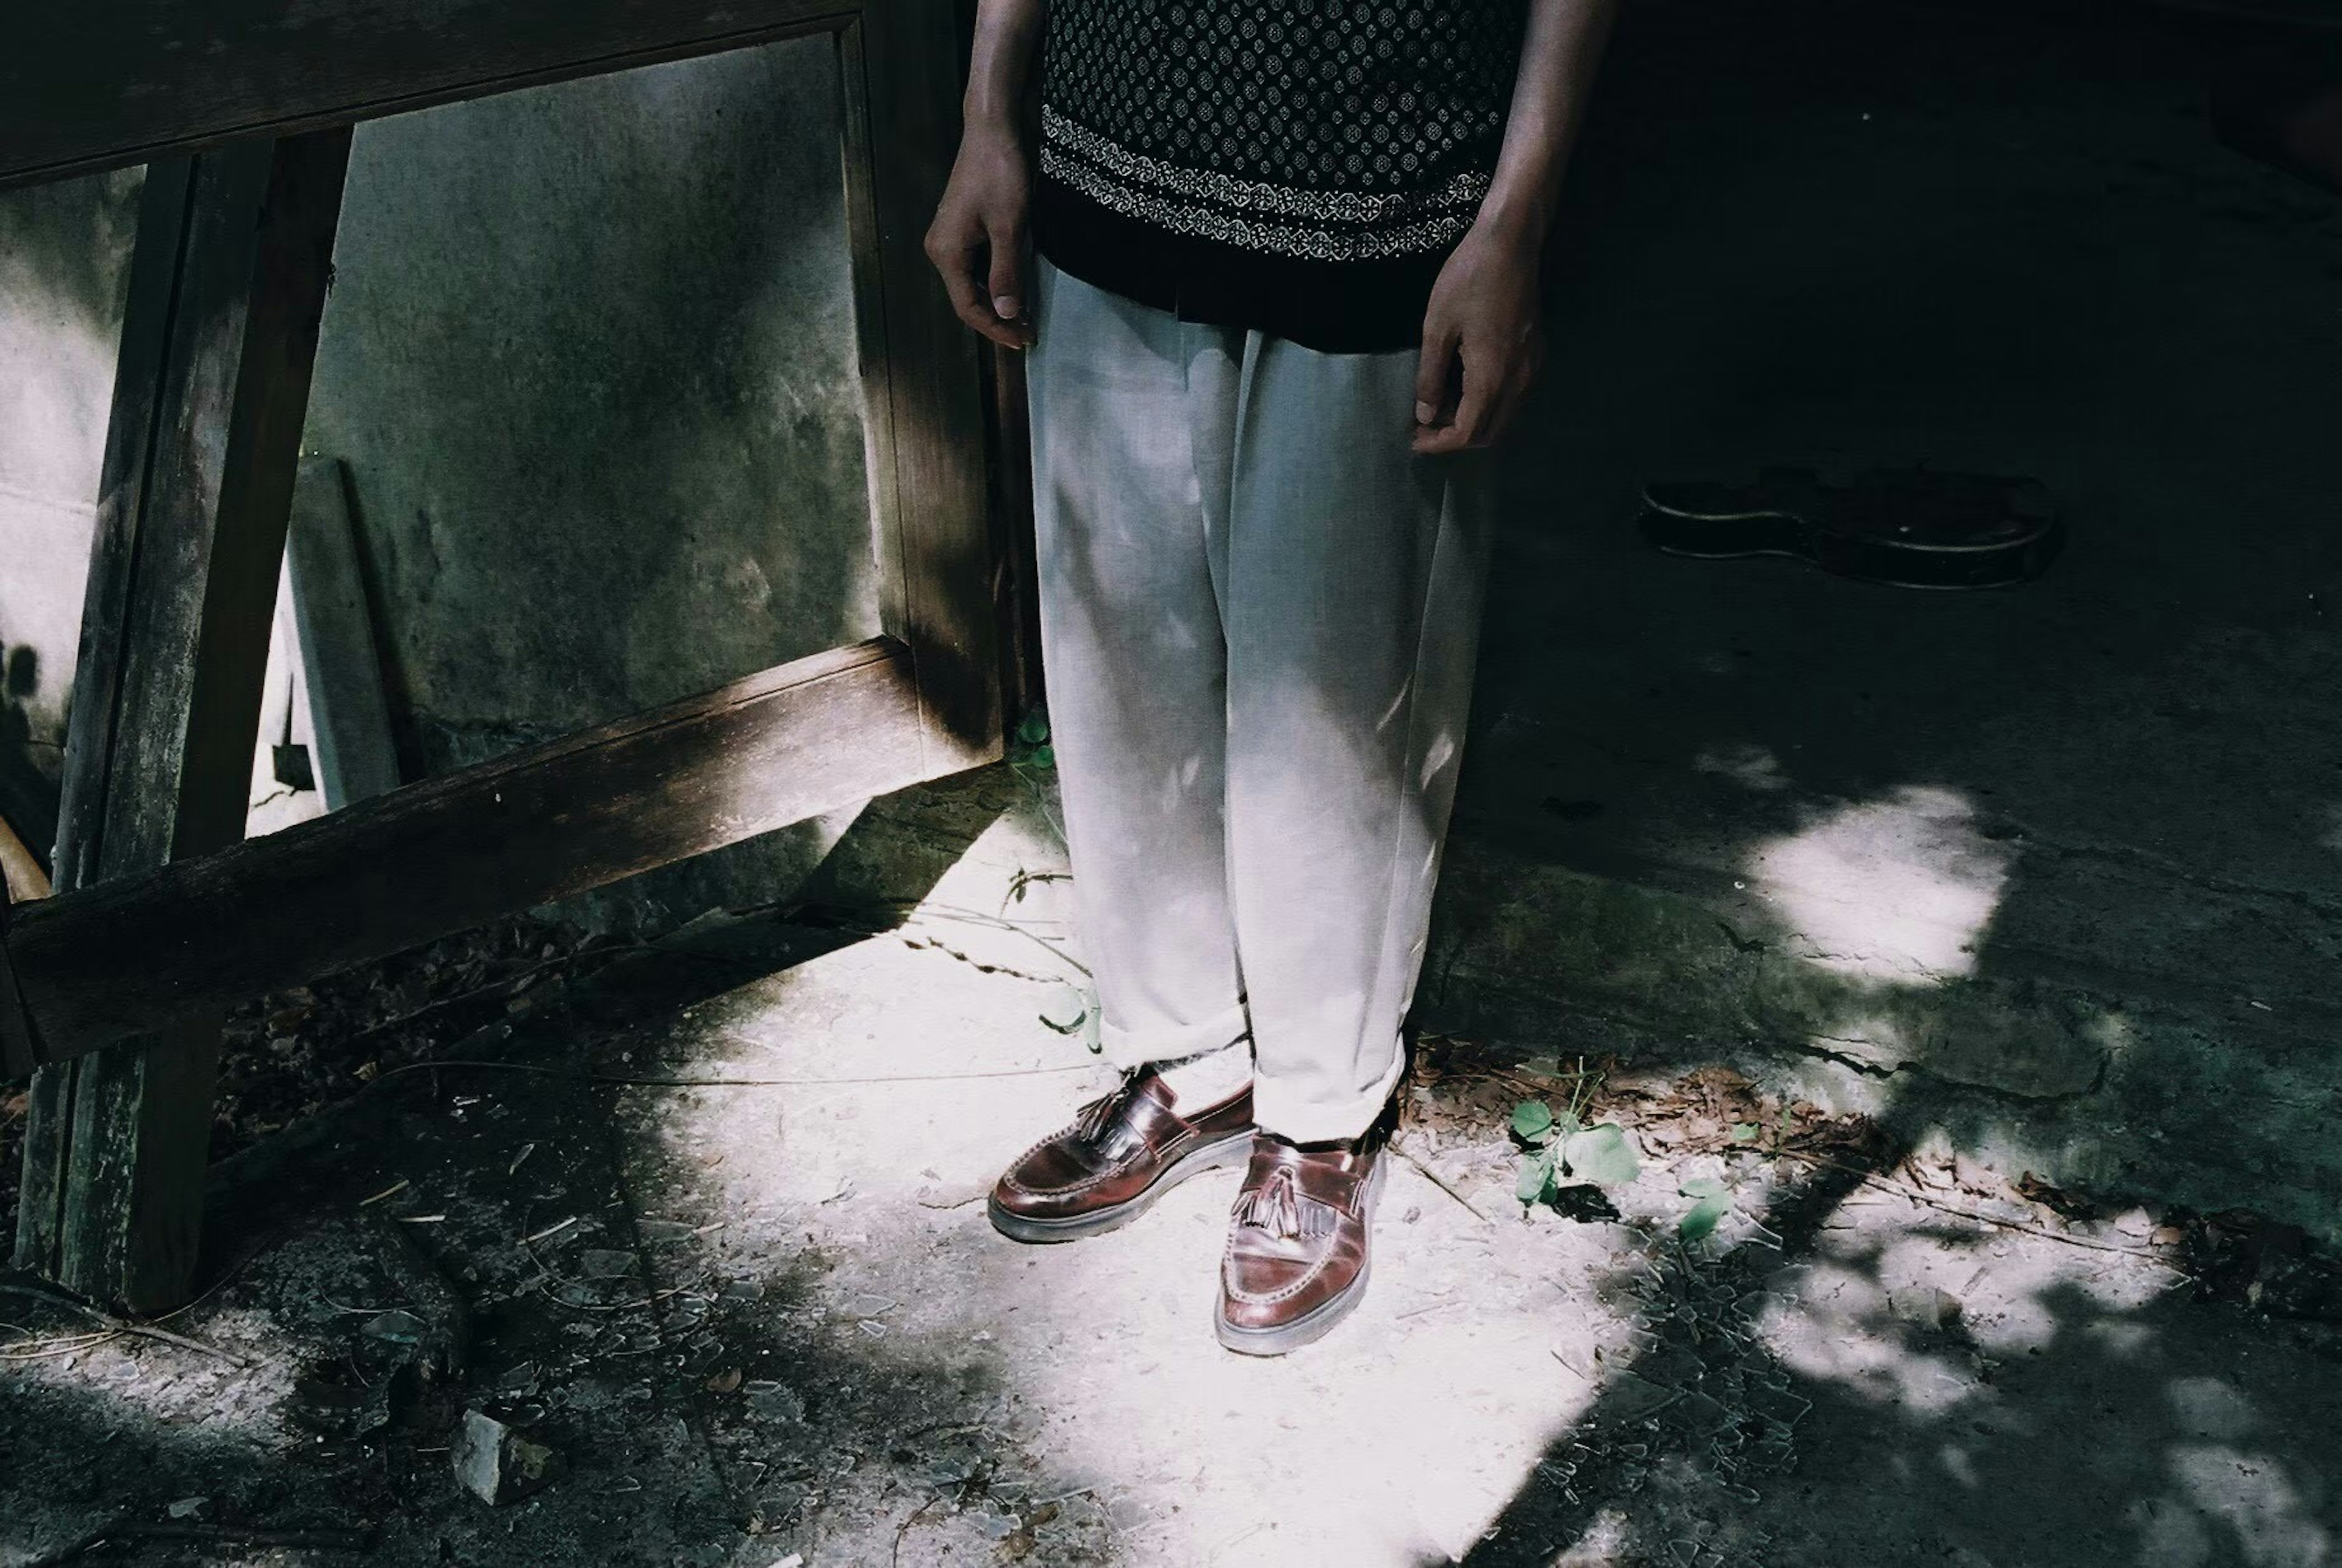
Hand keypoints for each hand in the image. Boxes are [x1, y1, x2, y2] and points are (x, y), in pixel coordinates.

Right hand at [924, 124, 1034, 349]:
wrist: (995, 128)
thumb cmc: (1000, 171)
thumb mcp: (1010, 226)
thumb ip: (1006, 273)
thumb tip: (1007, 314)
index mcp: (946, 252)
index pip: (968, 307)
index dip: (995, 328)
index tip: (1023, 340)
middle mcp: (942, 249)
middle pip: (968, 299)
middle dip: (998, 320)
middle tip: (1028, 333)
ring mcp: (952, 238)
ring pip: (974, 284)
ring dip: (998, 302)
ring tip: (1026, 317)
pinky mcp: (965, 228)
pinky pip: (978, 266)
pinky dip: (997, 281)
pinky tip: (1017, 288)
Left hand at [1412, 221, 1544, 453]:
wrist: (1511, 243)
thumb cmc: (1468, 278)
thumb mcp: (1436, 327)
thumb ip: (1429, 376)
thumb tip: (1424, 413)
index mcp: (1492, 376)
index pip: (1467, 433)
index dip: (1438, 444)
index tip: (1414, 439)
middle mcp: (1519, 381)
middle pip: (1490, 434)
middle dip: (1455, 439)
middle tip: (1424, 427)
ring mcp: (1532, 368)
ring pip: (1504, 418)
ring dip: (1472, 423)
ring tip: (1439, 408)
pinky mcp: (1535, 355)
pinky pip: (1512, 398)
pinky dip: (1487, 405)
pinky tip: (1462, 388)